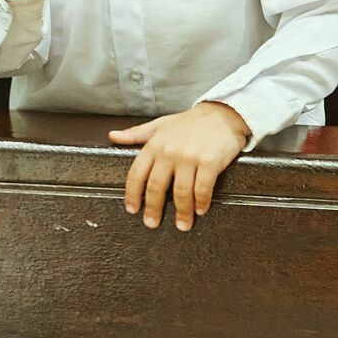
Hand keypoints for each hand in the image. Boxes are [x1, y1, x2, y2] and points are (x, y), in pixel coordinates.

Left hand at [113, 102, 250, 231]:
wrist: (224, 113)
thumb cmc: (192, 121)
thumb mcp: (161, 124)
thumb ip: (136, 133)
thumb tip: (113, 136)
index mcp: (155, 144)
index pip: (136, 174)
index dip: (133, 194)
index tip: (133, 209)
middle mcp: (169, 151)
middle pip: (156, 187)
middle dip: (153, 209)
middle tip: (152, 223)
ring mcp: (190, 157)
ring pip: (181, 192)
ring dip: (182, 212)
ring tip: (183, 224)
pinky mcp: (209, 162)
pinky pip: (203, 189)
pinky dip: (201, 202)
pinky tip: (200, 209)